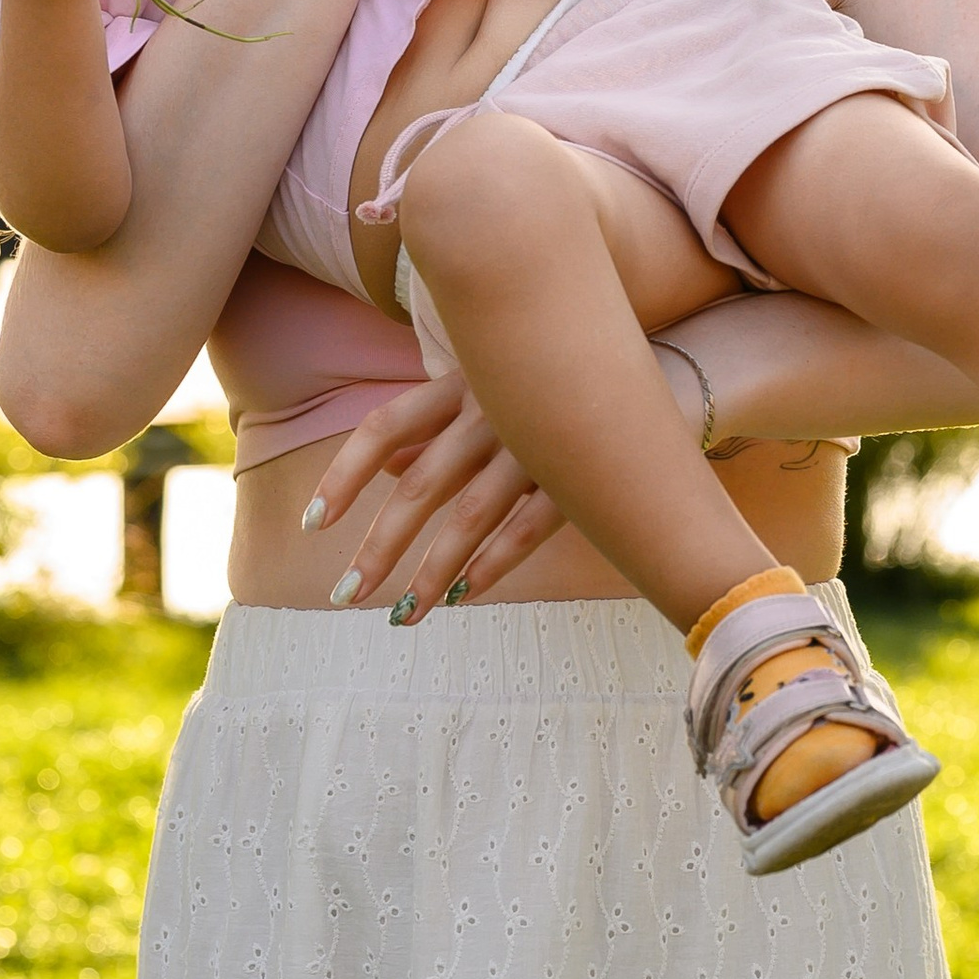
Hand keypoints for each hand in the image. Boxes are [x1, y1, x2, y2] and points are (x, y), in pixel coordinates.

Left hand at [301, 369, 567, 620]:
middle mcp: (494, 410)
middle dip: (380, 546)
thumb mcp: (492, 386)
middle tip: (345, 594)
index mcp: (464, 383)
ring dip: (432, 573)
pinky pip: (529, 527)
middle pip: (422, 485)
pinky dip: (494, 563)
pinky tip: (464, 595)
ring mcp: (539, 443)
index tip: (312, 524)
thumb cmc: (559, 378)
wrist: (666, 361)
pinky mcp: (582, 474)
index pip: (384, 426)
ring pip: (471, 517)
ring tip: (403, 616)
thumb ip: (437, 423)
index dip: (344, 475)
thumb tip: (387, 465)